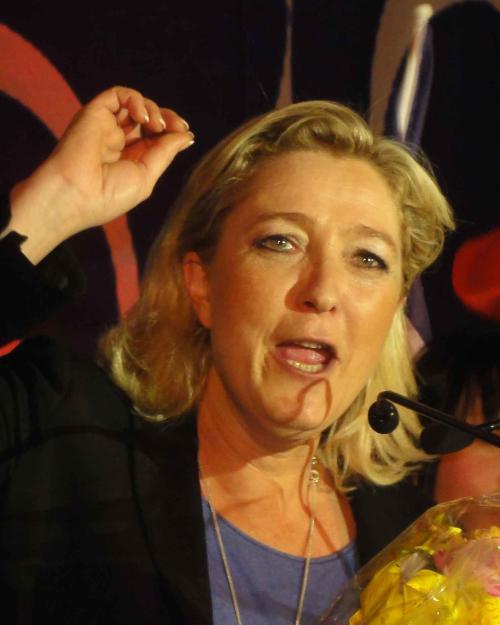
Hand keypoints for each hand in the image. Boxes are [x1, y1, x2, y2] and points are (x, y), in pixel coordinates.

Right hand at [6, 86, 193, 262]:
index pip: (157, 137)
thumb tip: (187, 135)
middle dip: (168, 118)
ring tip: (157, 125)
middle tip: (177, 126)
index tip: (184, 132)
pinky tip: (142, 117)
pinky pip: (118, 94)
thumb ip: (165, 153)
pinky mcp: (95, 112)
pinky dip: (135, 99)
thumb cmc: (108, 195)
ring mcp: (106, 125)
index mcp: (131, 160)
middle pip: (149, 119)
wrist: (74, 193)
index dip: (172, 131)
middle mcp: (119, 141)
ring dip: (153, 109)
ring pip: (136, 104)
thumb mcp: (146, 177)